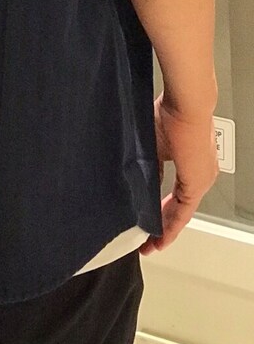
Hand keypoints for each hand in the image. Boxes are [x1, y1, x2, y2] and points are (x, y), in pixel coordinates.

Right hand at [142, 95, 218, 255]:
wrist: (185, 101)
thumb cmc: (169, 111)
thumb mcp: (153, 143)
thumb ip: (150, 165)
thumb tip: (141, 182)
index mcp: (192, 164)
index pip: (178, 196)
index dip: (163, 212)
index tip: (150, 224)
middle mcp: (202, 174)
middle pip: (181, 209)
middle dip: (163, 227)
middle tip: (149, 242)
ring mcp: (202, 178)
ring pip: (182, 211)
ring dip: (166, 227)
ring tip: (152, 242)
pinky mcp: (197, 181)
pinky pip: (183, 209)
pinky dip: (171, 222)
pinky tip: (159, 233)